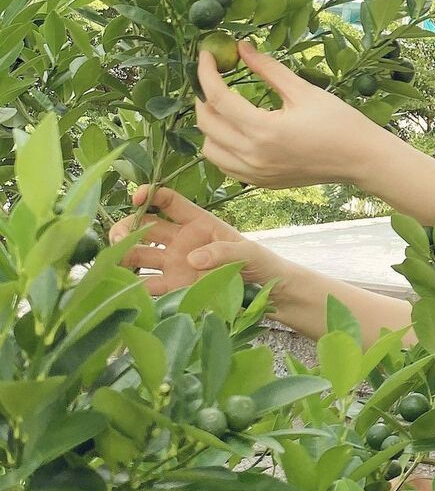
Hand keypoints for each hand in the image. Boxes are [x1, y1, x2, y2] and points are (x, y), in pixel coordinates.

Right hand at [109, 186, 285, 296]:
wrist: (266, 296)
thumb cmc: (260, 265)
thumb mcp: (248, 253)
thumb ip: (224, 252)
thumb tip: (193, 259)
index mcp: (198, 223)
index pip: (168, 202)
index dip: (150, 195)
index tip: (136, 196)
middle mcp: (180, 241)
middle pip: (144, 227)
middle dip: (126, 228)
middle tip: (118, 238)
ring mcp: (173, 265)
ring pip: (138, 255)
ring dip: (123, 256)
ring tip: (112, 262)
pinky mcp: (173, 289)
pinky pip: (147, 286)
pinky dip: (133, 287)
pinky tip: (121, 289)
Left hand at [195, 42, 383, 188]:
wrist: (361, 159)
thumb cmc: (339, 122)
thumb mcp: (303, 90)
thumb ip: (268, 69)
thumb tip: (241, 46)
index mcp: (265, 130)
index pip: (218, 98)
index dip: (206, 73)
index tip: (206, 56)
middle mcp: (255, 156)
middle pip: (207, 124)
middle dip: (203, 97)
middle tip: (213, 79)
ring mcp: (257, 173)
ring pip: (210, 150)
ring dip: (209, 127)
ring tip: (222, 108)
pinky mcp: (263, 182)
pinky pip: (226, 166)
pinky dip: (221, 148)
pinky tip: (234, 133)